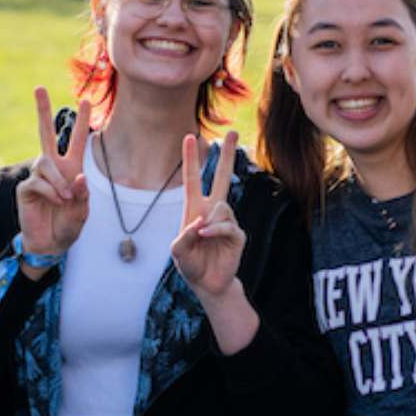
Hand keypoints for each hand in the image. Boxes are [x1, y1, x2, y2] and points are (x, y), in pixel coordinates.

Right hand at [15, 87, 89, 264]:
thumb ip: (82, 195)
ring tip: (65, 199)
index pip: (77, 140)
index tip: (86, 99)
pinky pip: (38, 182)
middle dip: (42, 110)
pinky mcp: (26, 188)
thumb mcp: (82, 212)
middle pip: (46, 133)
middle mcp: (53, 168)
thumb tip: (78, 177)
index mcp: (71, 169)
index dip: (82, 121)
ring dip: (58, 181)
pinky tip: (55, 202)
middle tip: (39, 88)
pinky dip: (50, 192)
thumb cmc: (68, 226)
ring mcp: (38, 176)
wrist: (50, 245)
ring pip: (45, 163)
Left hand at [172, 132, 245, 300]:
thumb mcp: (178, 251)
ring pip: (221, 207)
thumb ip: (184, 236)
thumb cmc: (190, 264)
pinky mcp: (237, 234)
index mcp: (195, 209)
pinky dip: (214, 231)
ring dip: (208, 222)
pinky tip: (207, 237)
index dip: (191, 159)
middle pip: (221, 176)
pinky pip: (226, 224)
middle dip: (226, 154)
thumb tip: (201, 222)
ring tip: (202, 238)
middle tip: (232, 131)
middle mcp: (212, 210)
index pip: (193, 179)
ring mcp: (226, 221)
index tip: (190, 137)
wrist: (207, 284)